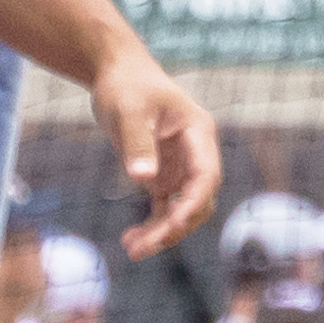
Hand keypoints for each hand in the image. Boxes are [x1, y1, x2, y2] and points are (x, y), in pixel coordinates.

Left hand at [89, 46, 221, 256]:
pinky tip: (131, 239)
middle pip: (198, 201)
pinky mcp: (164, 175)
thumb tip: (144, 179)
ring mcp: (181, 166)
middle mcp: (196, 153)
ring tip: (132, 249)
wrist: (117, 73)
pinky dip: (152, 225)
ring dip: (163, 233)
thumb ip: (137, 143)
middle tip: (141, 248)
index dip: (194, 204)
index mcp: (199, 133)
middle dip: (174, 228)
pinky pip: (165, 208)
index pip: (207, 176)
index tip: (172, 225)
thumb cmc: (126, 85)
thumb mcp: (127, 111)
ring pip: (183, 210)